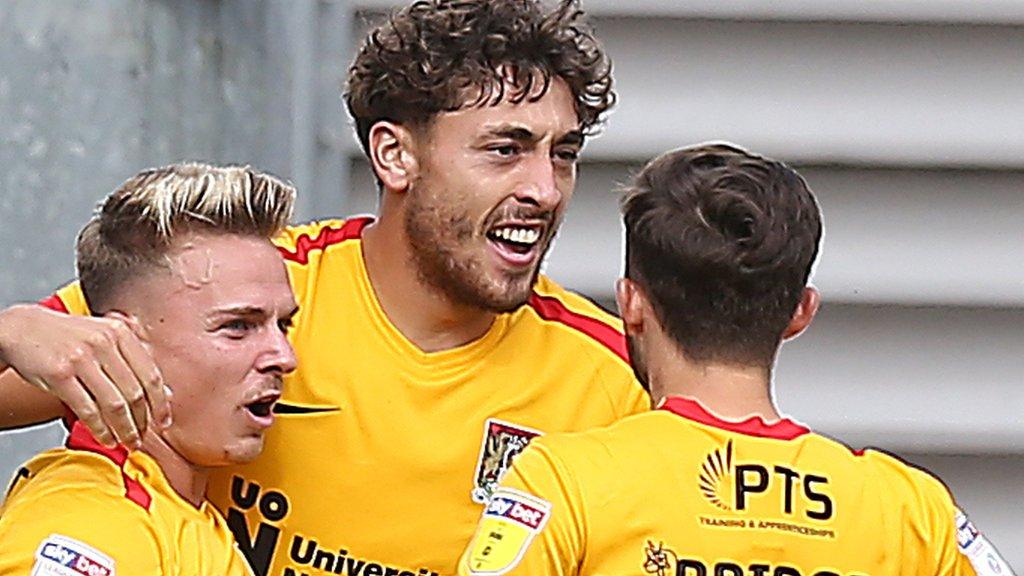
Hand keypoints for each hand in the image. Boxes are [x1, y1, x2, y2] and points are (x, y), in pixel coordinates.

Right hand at [0, 304, 169, 447]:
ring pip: (114, 404)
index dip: (160, 404)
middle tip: (143, 437)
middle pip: (135, 392)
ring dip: (124, 429)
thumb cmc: (67, 338)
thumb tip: (165, 393)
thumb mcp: (105, 339)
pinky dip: (101, 429)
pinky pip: (88, 409)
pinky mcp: (60, 374)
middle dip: (142, 421)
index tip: (164, 421)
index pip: (151, 375)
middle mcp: (104, 343)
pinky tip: (106, 438)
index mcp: (120, 333)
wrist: (22, 329)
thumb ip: (134, 362)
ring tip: (127, 443)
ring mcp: (82, 358)